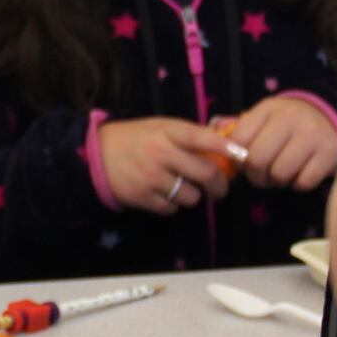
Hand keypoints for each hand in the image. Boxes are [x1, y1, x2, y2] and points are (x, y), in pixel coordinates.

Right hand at [96, 117, 246, 214]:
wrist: (95, 156)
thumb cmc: (135, 139)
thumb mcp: (159, 127)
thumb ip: (188, 135)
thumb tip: (225, 145)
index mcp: (167, 131)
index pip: (201, 137)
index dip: (224, 147)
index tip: (242, 155)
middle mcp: (160, 152)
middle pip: (205, 174)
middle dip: (219, 186)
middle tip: (219, 189)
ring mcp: (151, 176)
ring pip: (191, 196)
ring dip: (192, 196)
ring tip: (181, 188)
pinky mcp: (141, 197)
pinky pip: (171, 208)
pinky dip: (172, 206)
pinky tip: (163, 195)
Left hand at [225, 96, 336, 191]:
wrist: (328, 121)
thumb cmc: (287, 126)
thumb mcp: (264, 120)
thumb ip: (240, 133)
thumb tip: (215, 145)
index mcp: (269, 108)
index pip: (238, 139)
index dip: (237, 157)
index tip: (244, 161)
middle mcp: (291, 118)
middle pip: (257, 160)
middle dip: (255, 175)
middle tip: (262, 174)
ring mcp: (313, 135)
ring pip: (279, 174)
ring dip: (277, 181)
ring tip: (282, 172)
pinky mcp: (329, 154)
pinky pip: (302, 183)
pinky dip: (298, 184)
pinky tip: (300, 172)